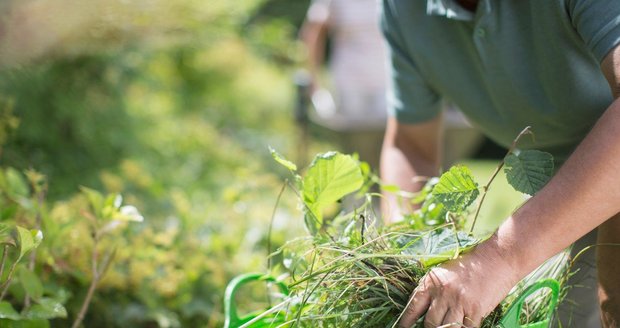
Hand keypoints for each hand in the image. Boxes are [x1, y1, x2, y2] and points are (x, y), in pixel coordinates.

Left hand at [398, 243, 519, 327]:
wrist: (497, 259)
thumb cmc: (470, 265)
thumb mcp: (445, 272)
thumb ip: (433, 289)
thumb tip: (422, 310)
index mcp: (432, 281)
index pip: (413, 307)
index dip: (406, 321)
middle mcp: (443, 292)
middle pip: (430, 323)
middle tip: (431, 327)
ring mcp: (459, 302)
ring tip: (446, 326)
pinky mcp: (476, 310)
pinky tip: (463, 325)